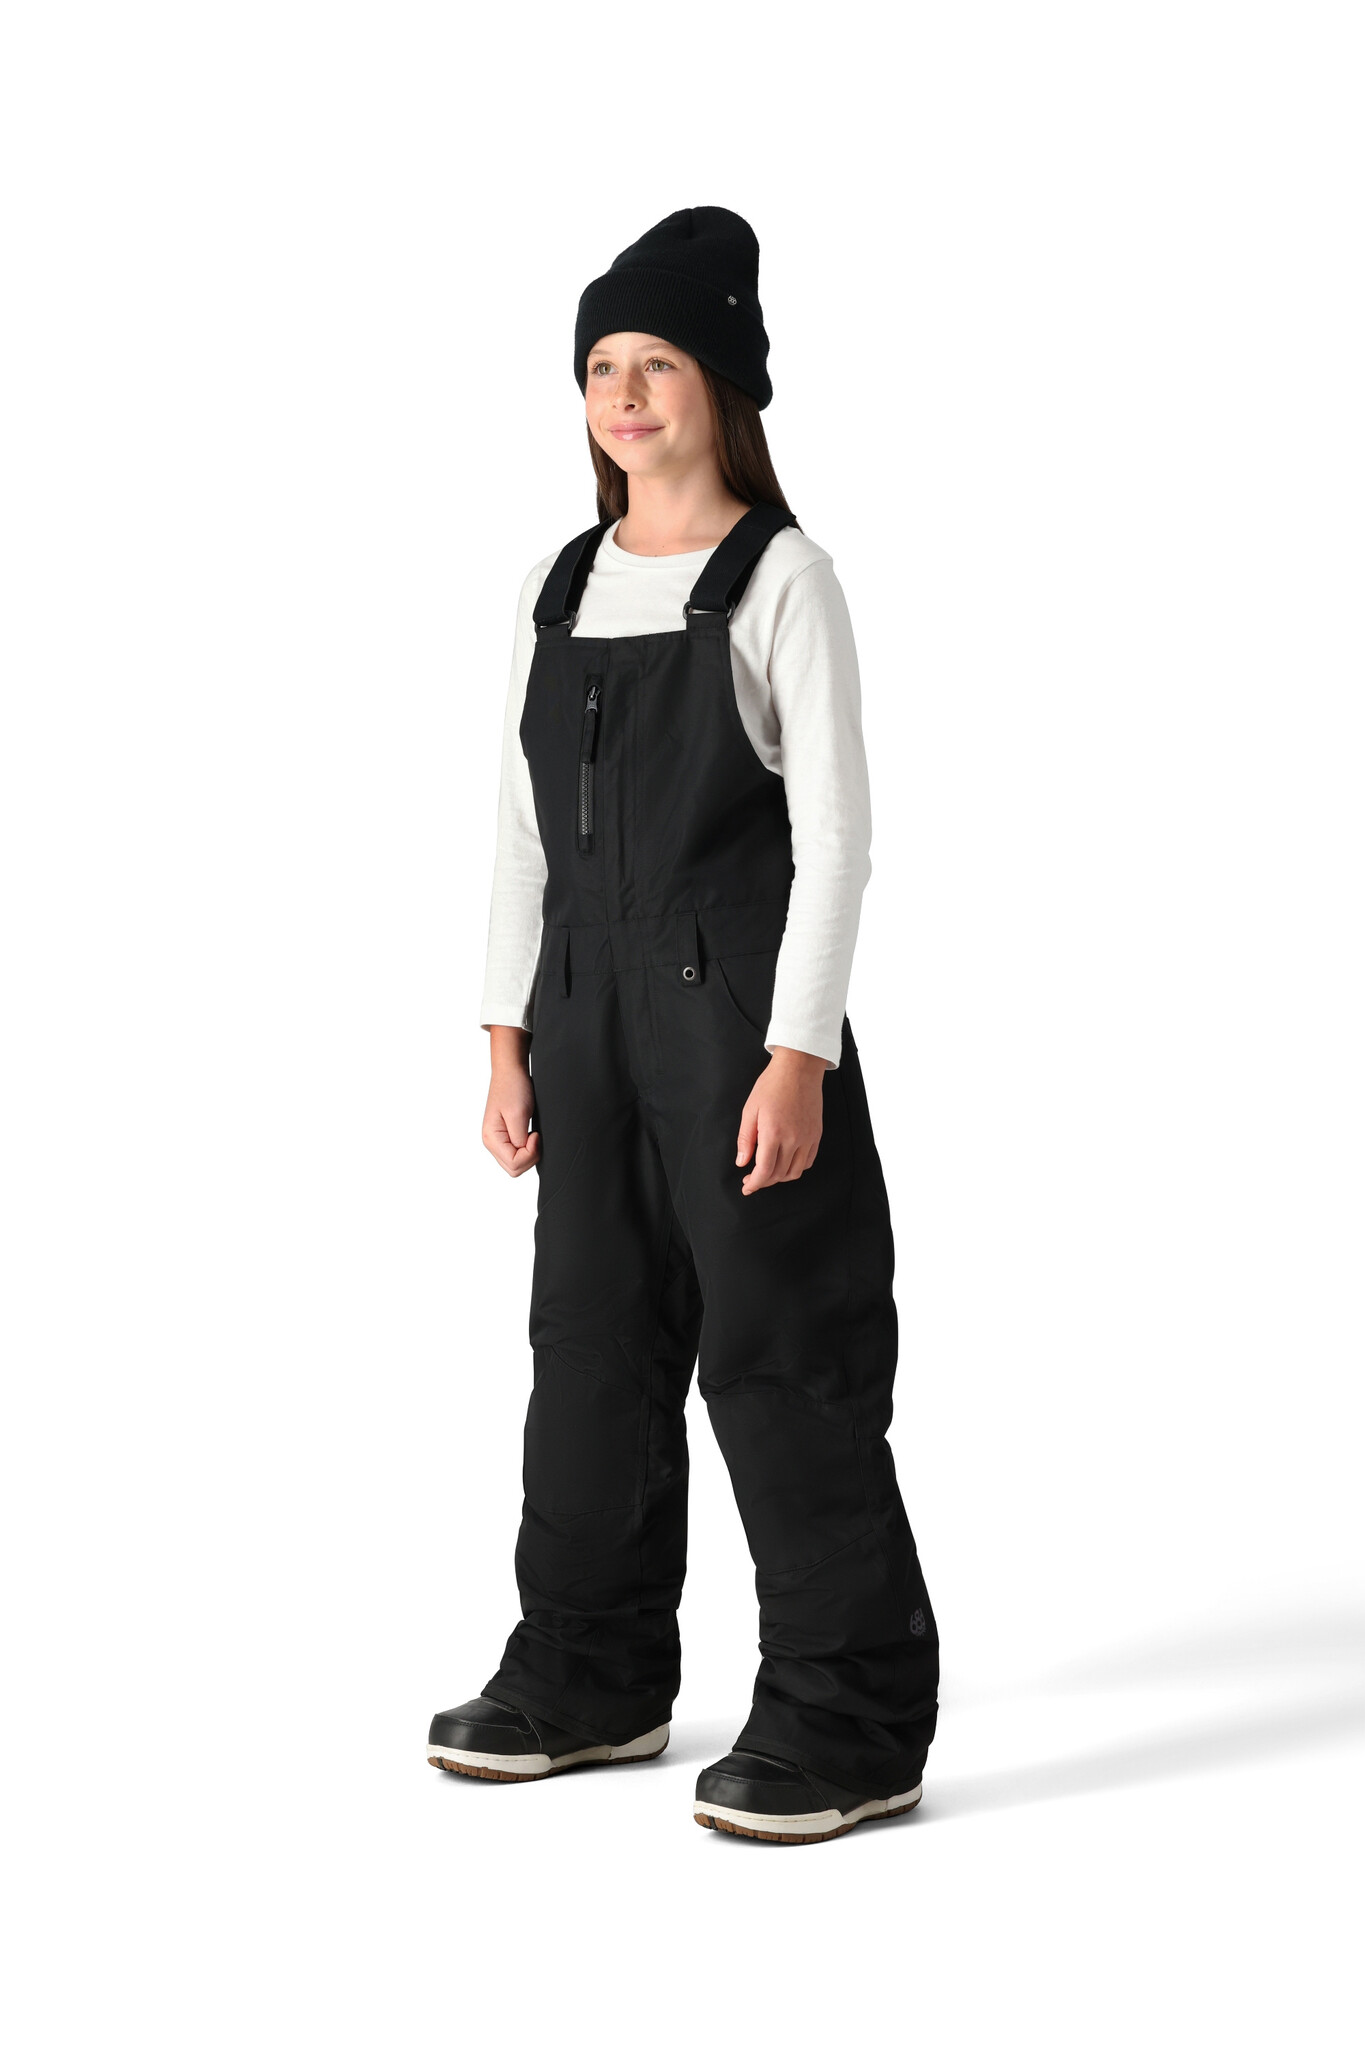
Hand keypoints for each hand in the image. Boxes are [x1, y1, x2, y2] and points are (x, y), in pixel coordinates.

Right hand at [483, 1026, 539, 1175]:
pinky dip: (528, 1148)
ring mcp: (498, 1140)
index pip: (514, 1164)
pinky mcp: (505, 1136)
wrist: (511, 1071)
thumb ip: (519, 1139)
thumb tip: (524, 1153)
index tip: (535, 1134)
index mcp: (491, 1139)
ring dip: (529, 1153)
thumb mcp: (519, 1114)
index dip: (530, 1153)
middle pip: (514, 1168)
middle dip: (530, 1156)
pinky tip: (530, 1135)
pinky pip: (517, 1153)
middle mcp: (492, 1142)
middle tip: (535, 1135)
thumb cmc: (514, 1088)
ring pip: (516, 1163)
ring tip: (532, 1133)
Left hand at [735, 1045, 826, 1194]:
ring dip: (779, 1178)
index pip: (764, 1171)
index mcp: (773, 1133)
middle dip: (763, 1182)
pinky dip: (795, 1168)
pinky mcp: (816, 1135)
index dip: (754, 1183)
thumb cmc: (772, 1085)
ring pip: (795, 1172)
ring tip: (768, 1173)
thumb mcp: (750, 1110)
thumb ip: (745, 1139)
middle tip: (752, 1179)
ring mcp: (807, 1138)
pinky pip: (807, 1161)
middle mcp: (793, 1139)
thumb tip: (742, 1162)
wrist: (799, 1069)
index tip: (746, 1187)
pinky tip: (785, 1163)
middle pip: (779, 1174)